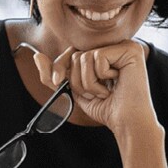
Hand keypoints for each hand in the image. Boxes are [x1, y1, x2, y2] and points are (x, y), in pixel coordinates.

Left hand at [23, 39, 156, 138]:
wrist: (126, 122)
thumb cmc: (106, 107)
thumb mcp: (74, 89)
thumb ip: (55, 74)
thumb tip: (37, 56)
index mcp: (104, 52)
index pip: (71, 52)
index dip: (60, 68)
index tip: (58, 82)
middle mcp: (115, 45)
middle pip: (75, 54)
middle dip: (77, 80)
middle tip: (95, 93)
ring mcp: (124, 45)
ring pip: (84, 57)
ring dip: (89, 82)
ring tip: (105, 91)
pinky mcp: (130, 50)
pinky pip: (97, 57)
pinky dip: (100, 78)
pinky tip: (114, 85)